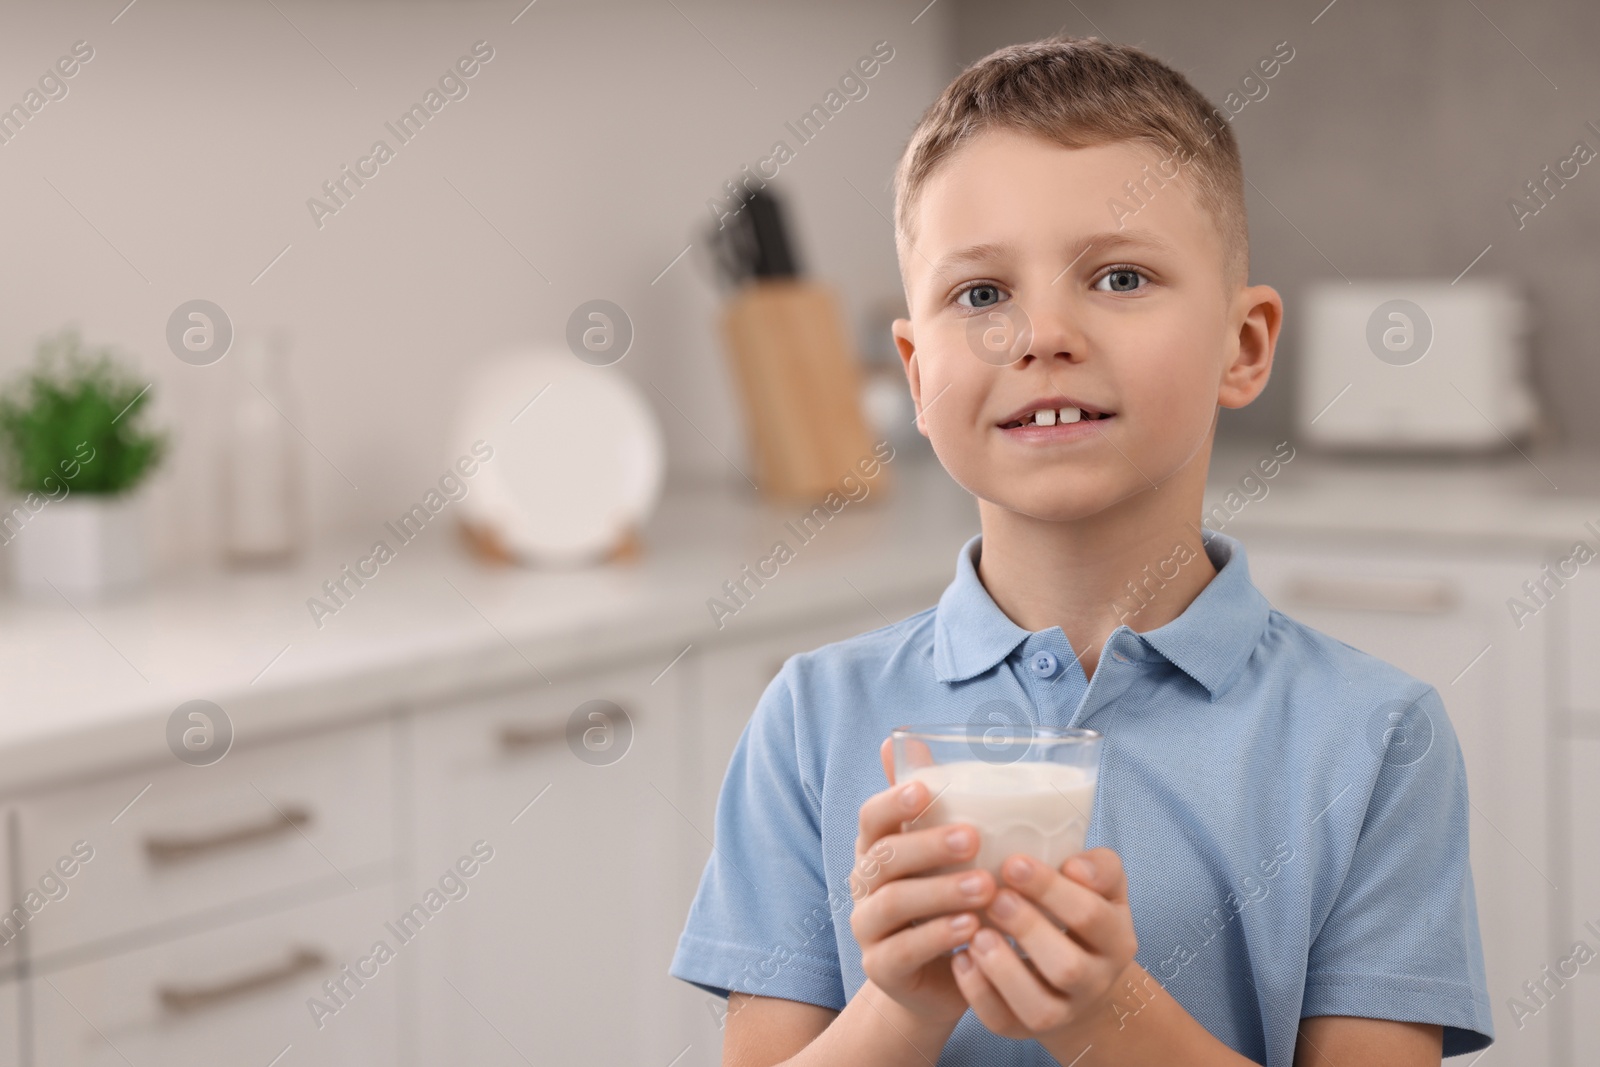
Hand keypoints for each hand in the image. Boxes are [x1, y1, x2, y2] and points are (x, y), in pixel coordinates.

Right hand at [848, 737, 997, 1025]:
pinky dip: (938, 936)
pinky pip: (902, 950)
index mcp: (877, 848)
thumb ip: (935, 803)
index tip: (926, 791)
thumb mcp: (948, 853)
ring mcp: (868, 928)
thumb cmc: (950, 903)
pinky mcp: (881, 969)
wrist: (945, 981)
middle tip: (975, 838)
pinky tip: (973, 929)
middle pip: (883, 856)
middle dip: (928, 844)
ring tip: (987, 887)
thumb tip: (912, 738)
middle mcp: (864, 884)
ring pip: (892, 902)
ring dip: (940, 891)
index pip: (871, 817)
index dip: (893, 801)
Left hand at [949, 846, 1137, 1041]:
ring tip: (976, 934)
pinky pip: (1003, 1021)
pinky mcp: (1025, 1029)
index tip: (1013, 863)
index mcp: (1116, 941)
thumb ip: (1099, 867)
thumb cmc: (1080, 914)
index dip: (1051, 890)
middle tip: (995, 898)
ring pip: (1039, 1007)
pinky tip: (961, 957)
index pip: (1090, 916)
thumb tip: (1074, 866)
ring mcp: (1062, 1013)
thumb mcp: (1103, 887)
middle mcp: (1095, 983)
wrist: (1076, 976)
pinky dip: (978, 992)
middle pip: (1067, 968)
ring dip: (1003, 969)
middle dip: (1027, 930)